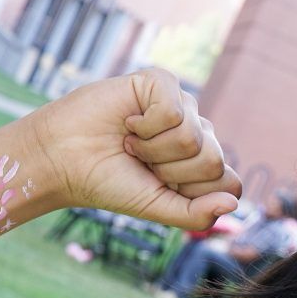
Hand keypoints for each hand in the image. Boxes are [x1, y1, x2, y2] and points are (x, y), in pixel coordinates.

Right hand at [32, 68, 240, 229]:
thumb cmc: (108, 182)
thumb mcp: (156, 208)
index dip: (192, 192)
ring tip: (132, 143)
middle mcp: (197, 133)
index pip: (230, 184)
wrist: (63, 159)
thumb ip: (196, 214)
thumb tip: (233, 205)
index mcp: (201, 164)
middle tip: (143, 163)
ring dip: (153, 149)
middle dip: (171, 172)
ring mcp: (182, 106)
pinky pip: (174, 112)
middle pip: (214, 161)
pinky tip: (128, 123)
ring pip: (194, 138)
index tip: (160, 187)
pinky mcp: (162, 83)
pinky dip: (145, 126)